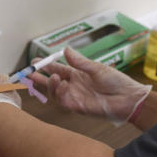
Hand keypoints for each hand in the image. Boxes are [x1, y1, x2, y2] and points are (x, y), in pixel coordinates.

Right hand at [29, 48, 150, 123]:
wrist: (127, 98)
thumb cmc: (116, 81)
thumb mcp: (97, 68)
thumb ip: (79, 61)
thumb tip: (65, 50)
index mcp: (78, 74)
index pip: (58, 68)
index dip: (46, 65)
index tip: (35, 60)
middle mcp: (74, 85)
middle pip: (52, 82)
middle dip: (39, 77)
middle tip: (28, 72)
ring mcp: (75, 96)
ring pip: (54, 92)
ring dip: (50, 84)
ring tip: (54, 77)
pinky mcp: (78, 106)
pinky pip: (63, 101)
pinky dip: (59, 92)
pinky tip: (62, 84)